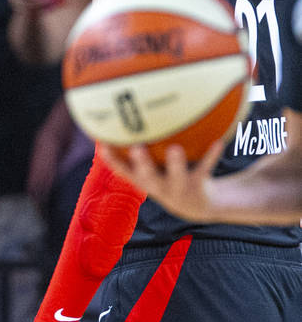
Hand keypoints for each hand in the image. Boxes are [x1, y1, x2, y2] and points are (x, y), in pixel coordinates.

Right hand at [100, 141, 220, 222]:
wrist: (196, 207)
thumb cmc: (167, 177)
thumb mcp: (151, 169)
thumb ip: (137, 150)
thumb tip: (122, 114)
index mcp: (143, 181)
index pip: (123, 171)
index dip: (111, 160)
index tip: (103, 145)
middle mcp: (158, 187)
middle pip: (147, 177)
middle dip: (141, 163)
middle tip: (136, 147)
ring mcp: (178, 189)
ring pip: (176, 177)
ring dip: (175, 164)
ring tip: (175, 148)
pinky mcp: (199, 187)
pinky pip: (204, 169)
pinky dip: (210, 157)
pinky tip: (217, 143)